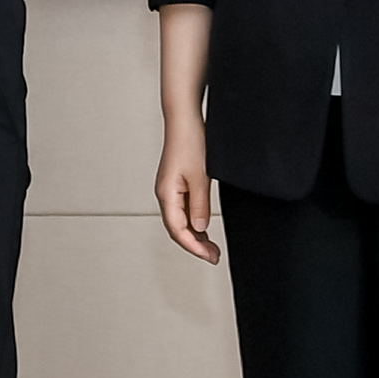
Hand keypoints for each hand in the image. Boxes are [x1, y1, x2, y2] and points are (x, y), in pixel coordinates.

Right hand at [154, 125, 219, 264]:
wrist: (184, 120)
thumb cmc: (190, 142)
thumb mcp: (200, 177)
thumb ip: (199, 205)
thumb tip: (199, 229)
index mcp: (166, 194)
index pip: (177, 230)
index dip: (193, 247)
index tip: (209, 257)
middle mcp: (164, 193)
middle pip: (176, 228)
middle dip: (194, 245)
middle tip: (214, 256)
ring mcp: (169, 189)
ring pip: (179, 220)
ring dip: (194, 235)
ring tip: (211, 247)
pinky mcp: (176, 183)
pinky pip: (182, 210)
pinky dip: (193, 223)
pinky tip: (204, 227)